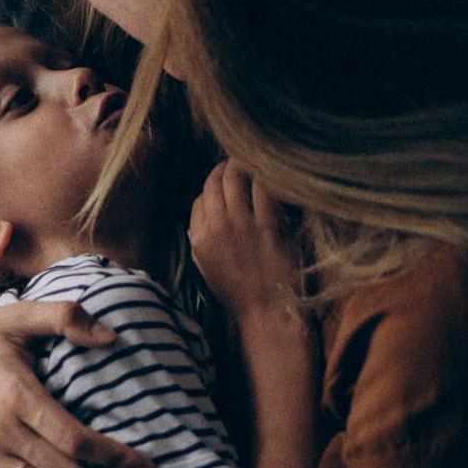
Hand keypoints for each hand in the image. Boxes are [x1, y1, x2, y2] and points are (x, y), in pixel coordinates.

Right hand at [189, 159, 302, 325]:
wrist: (268, 310)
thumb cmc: (240, 293)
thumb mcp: (207, 269)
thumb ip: (199, 242)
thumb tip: (197, 222)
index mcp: (199, 239)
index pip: (198, 201)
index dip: (209, 189)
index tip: (220, 185)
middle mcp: (216, 227)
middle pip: (213, 184)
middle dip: (222, 169)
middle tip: (233, 161)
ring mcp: (242, 224)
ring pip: (235, 180)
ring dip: (241, 165)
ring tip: (249, 158)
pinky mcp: (269, 223)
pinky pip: (263, 189)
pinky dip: (264, 177)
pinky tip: (270, 172)